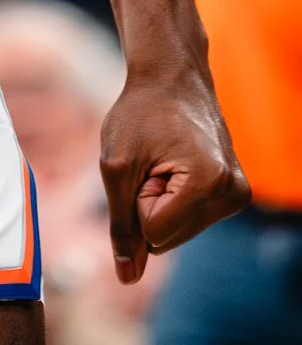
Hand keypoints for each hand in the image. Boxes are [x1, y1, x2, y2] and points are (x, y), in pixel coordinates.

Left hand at [99, 64, 248, 284]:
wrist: (171, 77)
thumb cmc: (139, 113)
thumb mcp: (116, 165)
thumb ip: (121, 225)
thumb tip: (127, 277)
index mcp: (209, 182)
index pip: (155, 232)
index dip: (136, 199)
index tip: (145, 160)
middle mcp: (232, 193)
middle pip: (168, 238)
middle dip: (149, 204)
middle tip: (154, 159)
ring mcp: (238, 195)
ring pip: (177, 234)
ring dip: (160, 203)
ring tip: (164, 161)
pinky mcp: (235, 193)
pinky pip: (190, 221)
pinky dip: (174, 200)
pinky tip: (177, 166)